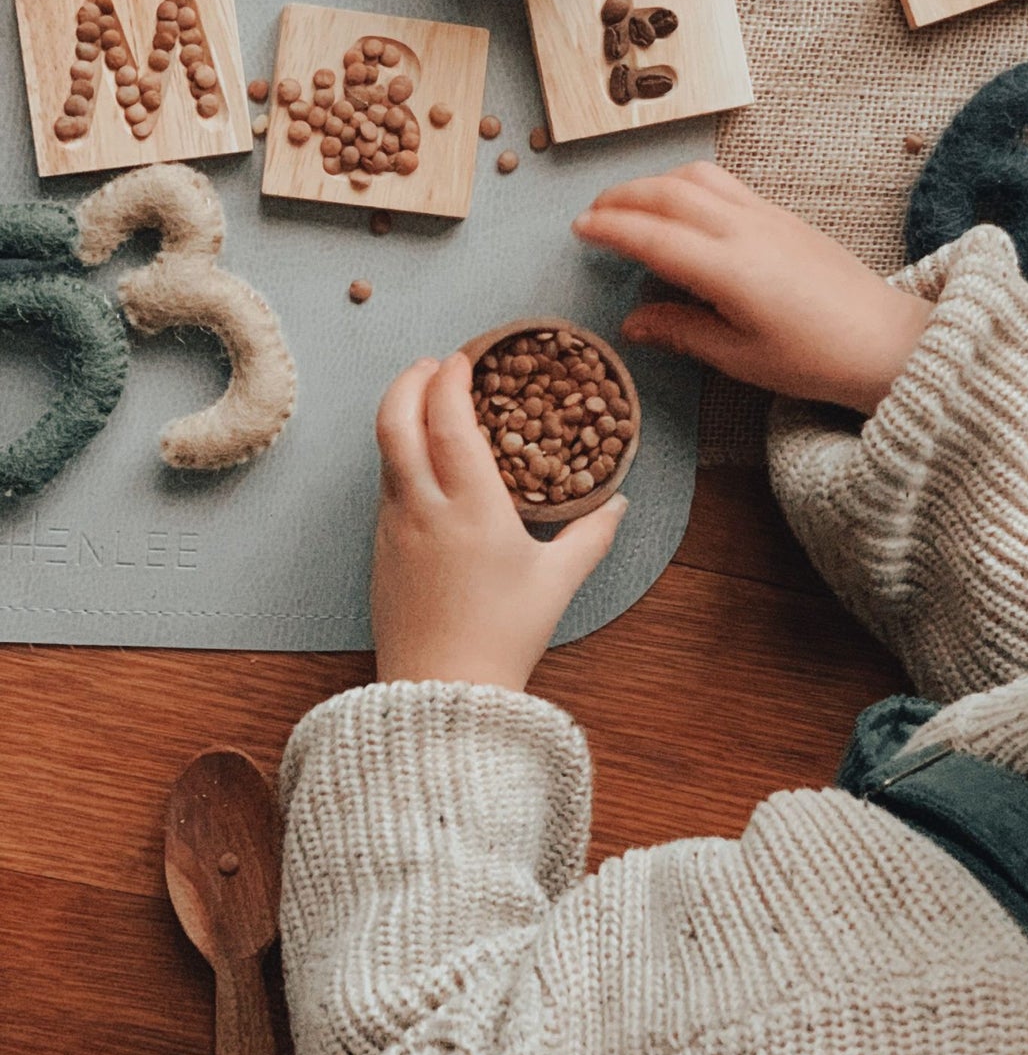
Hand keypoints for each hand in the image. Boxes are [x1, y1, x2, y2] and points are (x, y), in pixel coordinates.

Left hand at [371, 353, 626, 689]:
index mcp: (472, 507)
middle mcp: (425, 508)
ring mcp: (395, 528)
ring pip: (385, 452)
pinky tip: (422, 462)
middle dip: (410, 381)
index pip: (448, 421)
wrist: (442, 695)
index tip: (463, 358)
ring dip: (400, 414)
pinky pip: (385, 486)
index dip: (450, 380)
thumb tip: (618, 503)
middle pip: (395, 421)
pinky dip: (399, 455)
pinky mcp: (381, 550)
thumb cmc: (504, 637)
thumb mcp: (557, 583)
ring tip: (426, 403)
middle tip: (433, 365)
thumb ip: (591, 537)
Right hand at [573, 163, 932, 414]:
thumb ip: (682, 331)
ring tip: (630, 203)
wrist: (885, 341)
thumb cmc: (815, 360)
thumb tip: (633, 321)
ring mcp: (766, 215)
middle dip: (622, 198)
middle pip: (667, 193)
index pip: (652, 236)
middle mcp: (744, 230)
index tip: (579, 229)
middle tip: (592, 214)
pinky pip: (724, 182)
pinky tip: (681, 205)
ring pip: (697, 177)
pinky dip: (688, 183)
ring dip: (655, 182)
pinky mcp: (783, 214)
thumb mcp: (740, 358)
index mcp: (728, 269)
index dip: (610, 229)